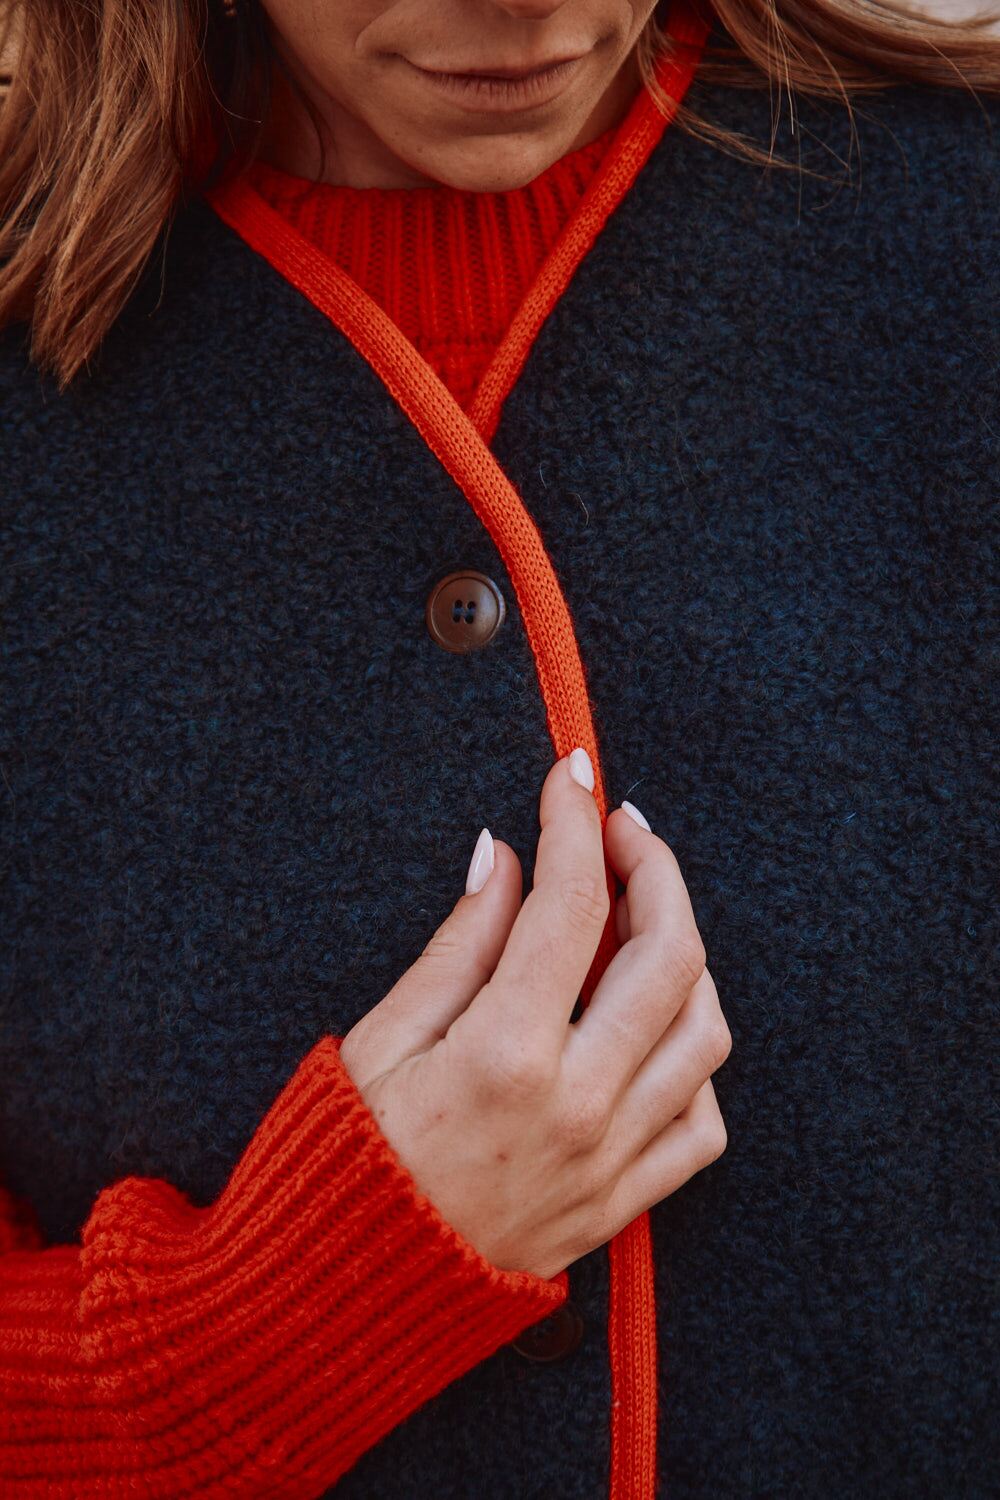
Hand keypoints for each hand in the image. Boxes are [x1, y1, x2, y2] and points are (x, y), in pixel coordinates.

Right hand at [338, 749, 730, 1281]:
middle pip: (672, 955)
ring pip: (706, 1031)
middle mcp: (578, 1104)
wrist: (343, 1297)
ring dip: (686, 957)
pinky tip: (647, 1029)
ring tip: (637, 921)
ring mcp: (612, 1160)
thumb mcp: (380, 1040)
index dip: (575, 821)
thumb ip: (459, 944)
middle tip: (620, 832)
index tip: (571, 775)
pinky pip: (704, 1124)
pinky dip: (694, 1060)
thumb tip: (503, 856)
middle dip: (656, 869)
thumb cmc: (344, 1160)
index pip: (572, 903)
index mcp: (505, 1052)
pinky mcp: (623, 1205)